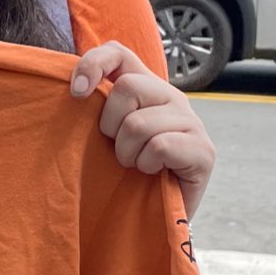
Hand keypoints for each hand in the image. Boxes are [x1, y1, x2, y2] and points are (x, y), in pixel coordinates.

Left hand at [70, 41, 215, 218]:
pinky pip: (160, 146)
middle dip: (110, 125)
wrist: (153, 221)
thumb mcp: (104, 138)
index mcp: (146, 88)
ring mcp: (192, 122)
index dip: (93, 63)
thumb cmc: (124, 178)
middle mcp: (171, 98)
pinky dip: (147, 165)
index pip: (119, 52)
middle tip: (118, 150)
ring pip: (139, 123)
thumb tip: (72, 90)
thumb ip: (94, 110)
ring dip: (127, 153)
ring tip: (136, 166)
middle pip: (127, 87)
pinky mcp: (203, 150)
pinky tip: (154, 173)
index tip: (76, 93)